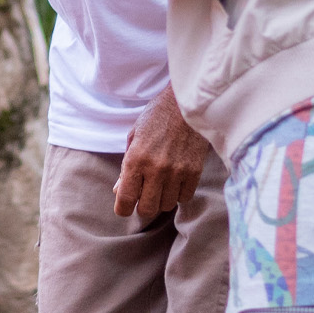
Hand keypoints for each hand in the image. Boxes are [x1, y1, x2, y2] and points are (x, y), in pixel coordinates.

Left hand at [113, 86, 209, 218]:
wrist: (186, 103)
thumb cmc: (156, 117)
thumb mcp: (133, 137)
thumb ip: (125, 167)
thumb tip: (118, 191)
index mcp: (136, 159)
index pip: (125, 199)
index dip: (122, 209)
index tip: (124, 207)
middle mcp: (156, 169)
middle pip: (147, 209)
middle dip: (142, 207)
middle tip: (143, 196)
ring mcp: (177, 172)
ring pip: (167, 205)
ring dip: (161, 199)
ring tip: (160, 185)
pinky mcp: (195, 172)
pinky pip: (184, 197)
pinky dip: (178, 194)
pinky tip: (175, 181)